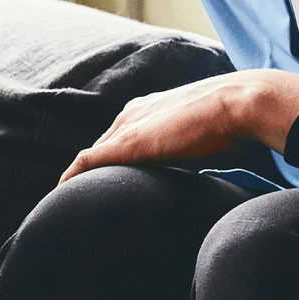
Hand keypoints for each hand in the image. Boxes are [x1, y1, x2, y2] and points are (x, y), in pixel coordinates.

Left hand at [57, 68, 298, 184]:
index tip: (102, 179)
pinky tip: (62, 190)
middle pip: (101, 146)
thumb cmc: (229, 115)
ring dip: (79, 175)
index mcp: (147, 109)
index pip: (118, 137)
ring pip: (92, 154)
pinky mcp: (128, 144)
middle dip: (89, 168)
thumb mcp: (202, 127)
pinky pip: (88, 160)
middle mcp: (131, 114)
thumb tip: (204, 151)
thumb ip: (191, 139)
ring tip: (67, 196)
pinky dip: (74, 175)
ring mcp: (128, 128)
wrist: (236, 103)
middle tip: (78, 194)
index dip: (108, 158)